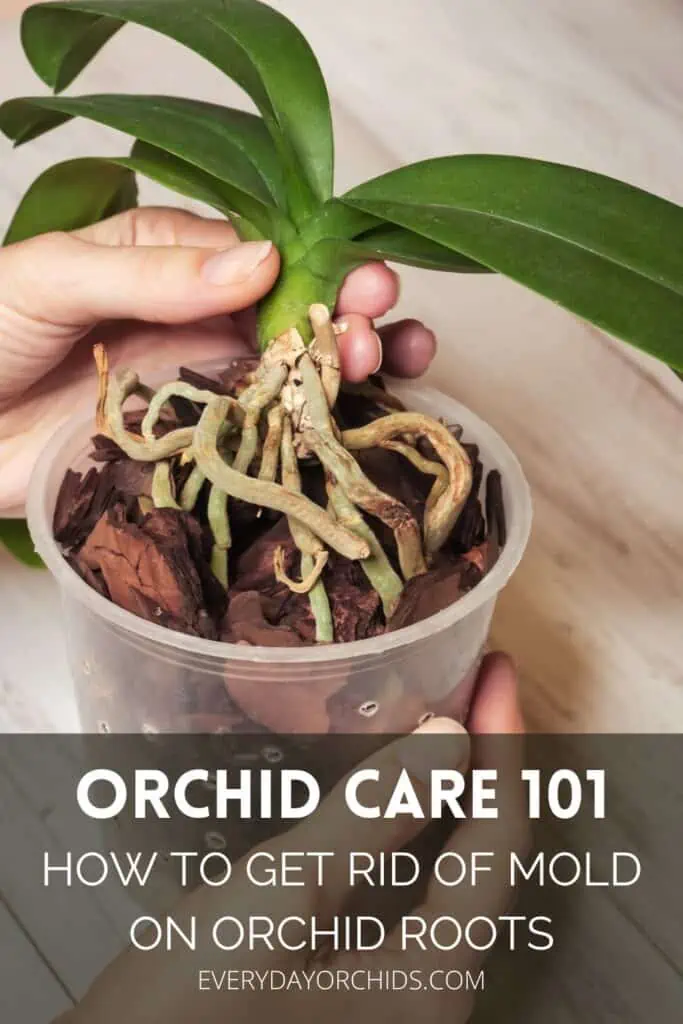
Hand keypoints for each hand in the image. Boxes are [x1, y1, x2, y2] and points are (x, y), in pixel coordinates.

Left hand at [0, 207, 437, 513]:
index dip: (322, 268)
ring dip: (349, 371)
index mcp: (174, 266)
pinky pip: (266, 441)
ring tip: (389, 366)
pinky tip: (358, 430)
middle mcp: (201, 324)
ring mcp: (204, 390)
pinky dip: (315, 436)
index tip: (365, 281)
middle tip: (379, 328)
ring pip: (293, 379)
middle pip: (295, 320)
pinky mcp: (198, 450)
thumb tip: (262, 262)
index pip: (265, 257)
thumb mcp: (54, 276)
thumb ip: (153, 272)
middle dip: (350, 318)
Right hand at [62, 654, 525, 1023]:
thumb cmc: (186, 1006)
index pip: (497, 844)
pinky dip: (410, 841)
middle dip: (484, 773)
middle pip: (484, 866)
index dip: (503, 749)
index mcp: (431, 983)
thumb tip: (450, 742)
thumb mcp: (279, 897)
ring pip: (446, 884)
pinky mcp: (349, 999)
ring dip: (449, 803)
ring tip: (437, 731)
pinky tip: (381, 806)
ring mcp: (389, 1006)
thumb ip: (370, 818)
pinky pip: (407, 904)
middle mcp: (429, 1002)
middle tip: (470, 691)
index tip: (495, 670)